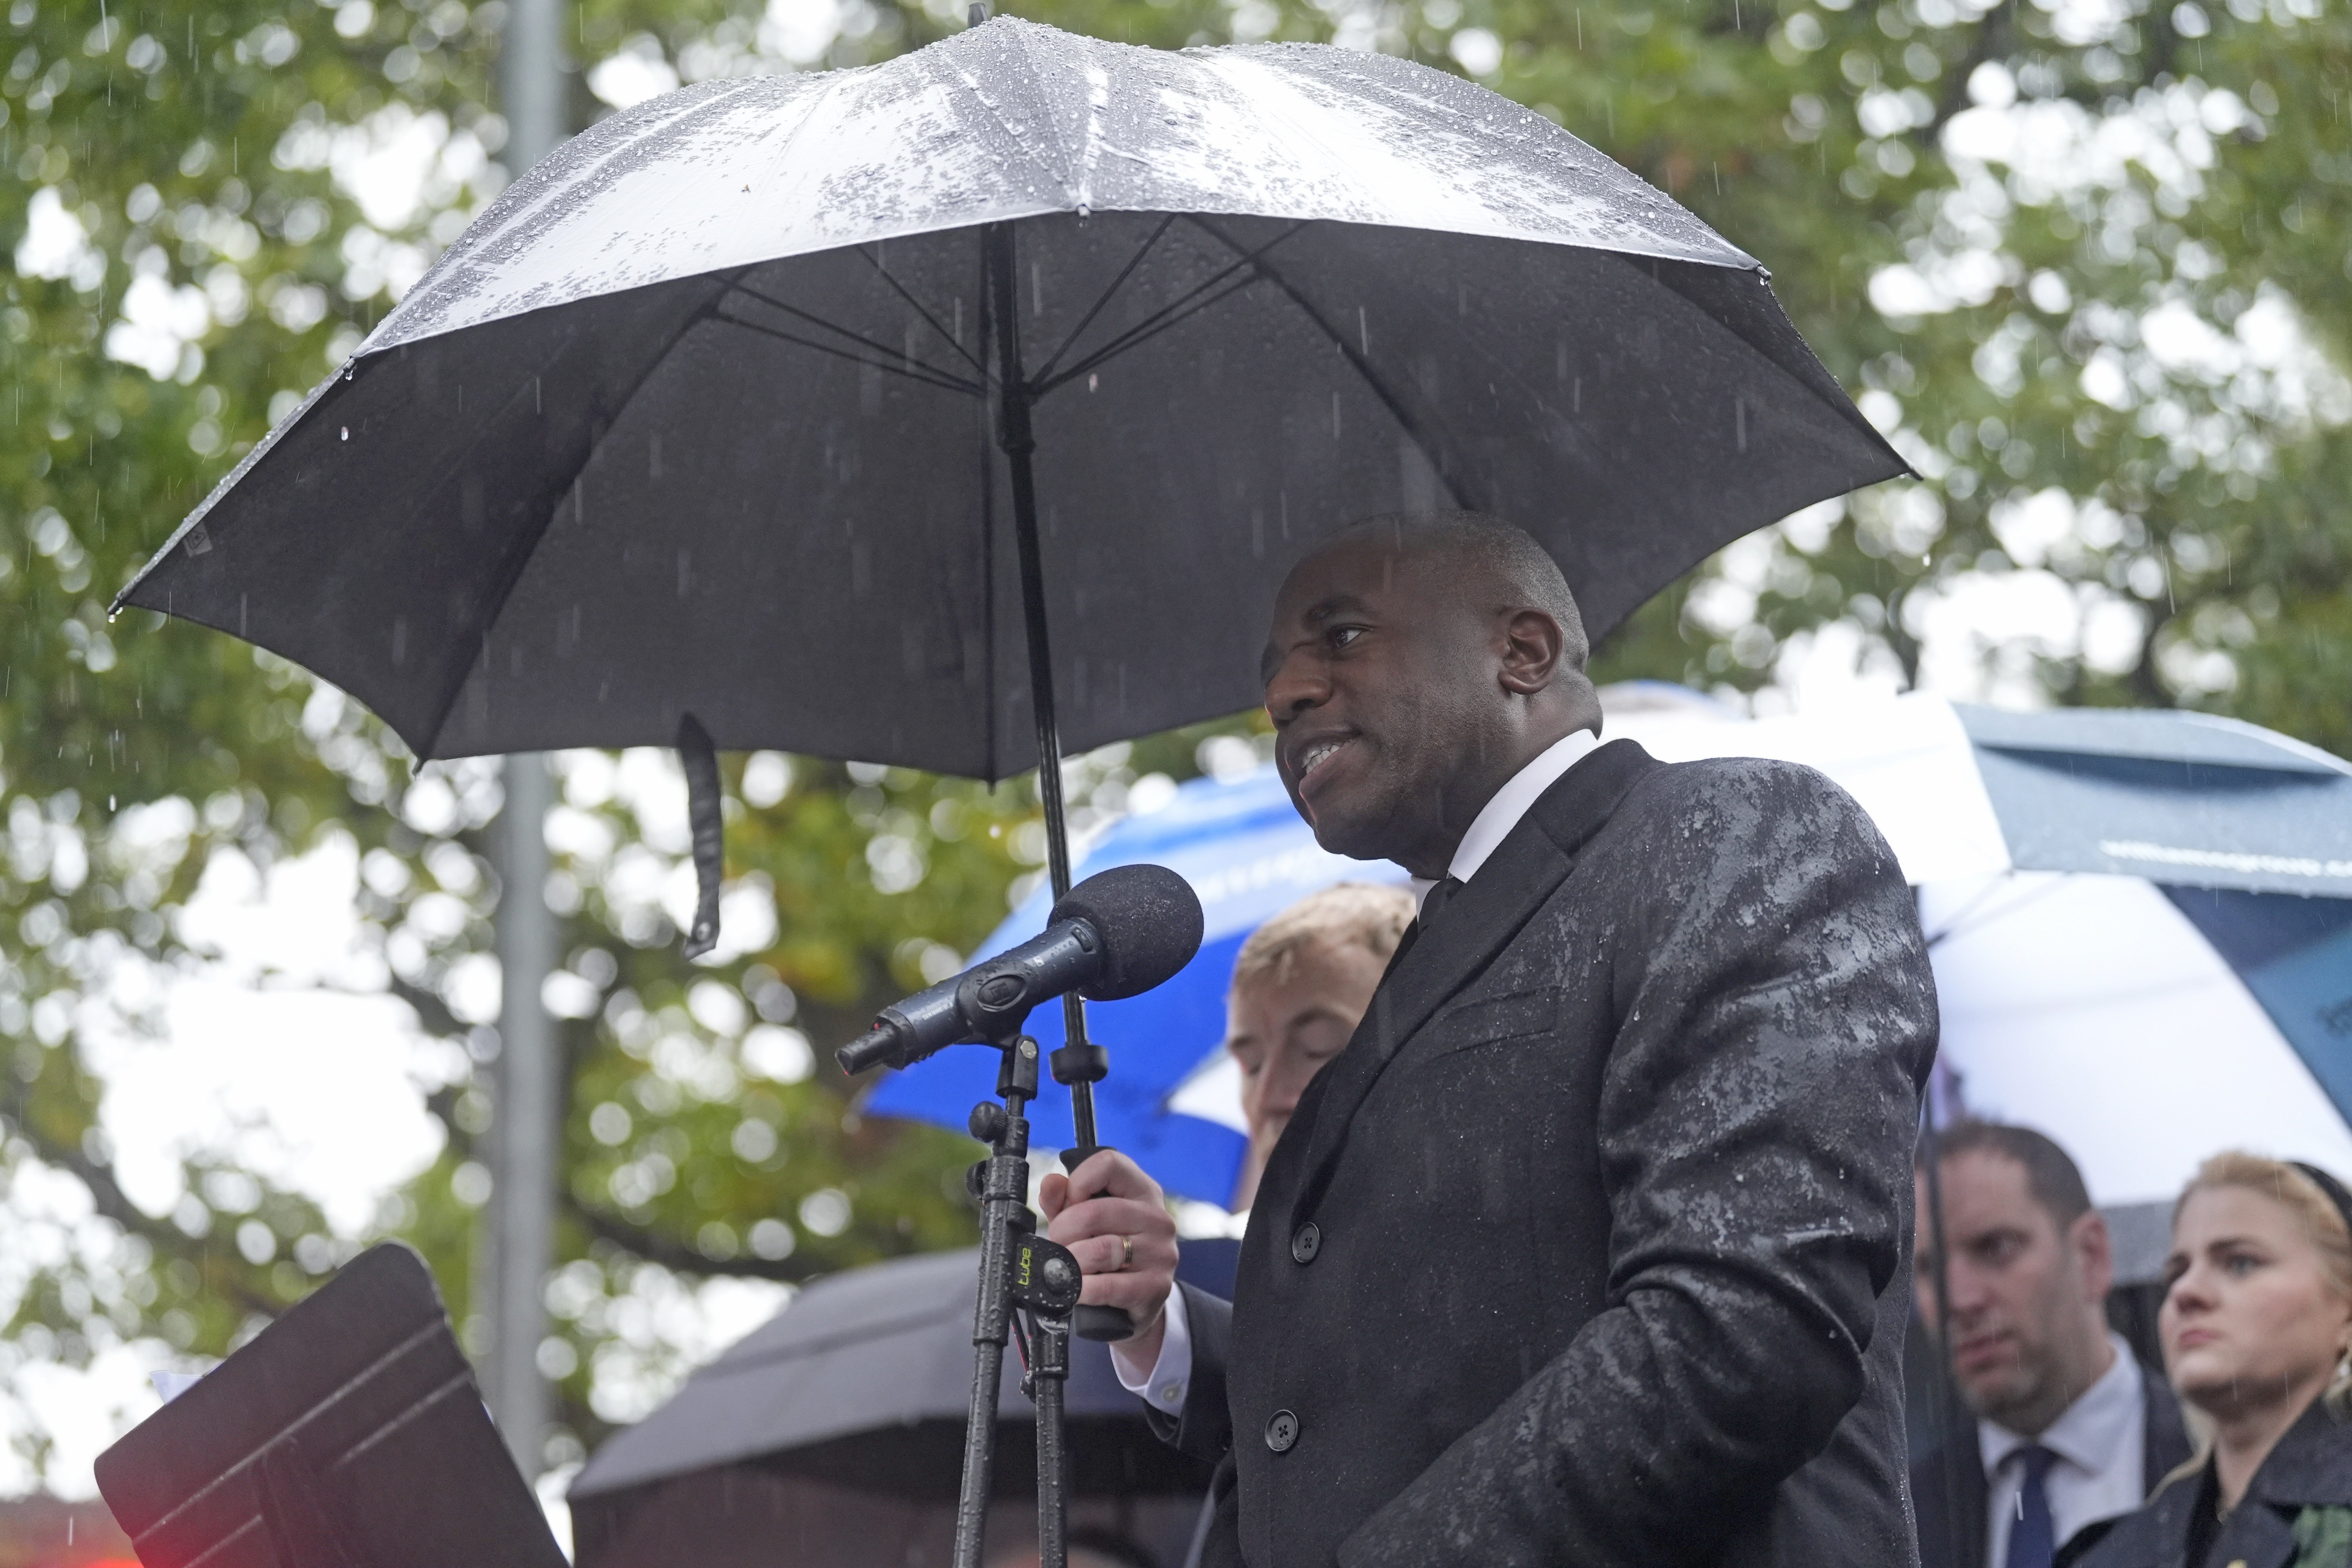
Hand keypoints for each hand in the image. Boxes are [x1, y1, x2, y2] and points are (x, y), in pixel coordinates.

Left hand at [1039, 1149, 1177, 1372]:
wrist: (1136, 1303)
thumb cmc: (1109, 1253)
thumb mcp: (1084, 1222)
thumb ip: (1063, 1200)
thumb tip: (1051, 1183)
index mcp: (1142, 1190)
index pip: (1109, 1164)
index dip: (1077, 1182)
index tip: (1067, 1204)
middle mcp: (1158, 1217)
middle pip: (1095, 1211)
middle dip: (1063, 1231)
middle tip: (1058, 1244)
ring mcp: (1161, 1252)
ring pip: (1099, 1249)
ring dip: (1072, 1262)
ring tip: (1069, 1268)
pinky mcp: (1157, 1286)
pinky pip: (1106, 1286)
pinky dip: (1082, 1288)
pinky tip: (1077, 1288)